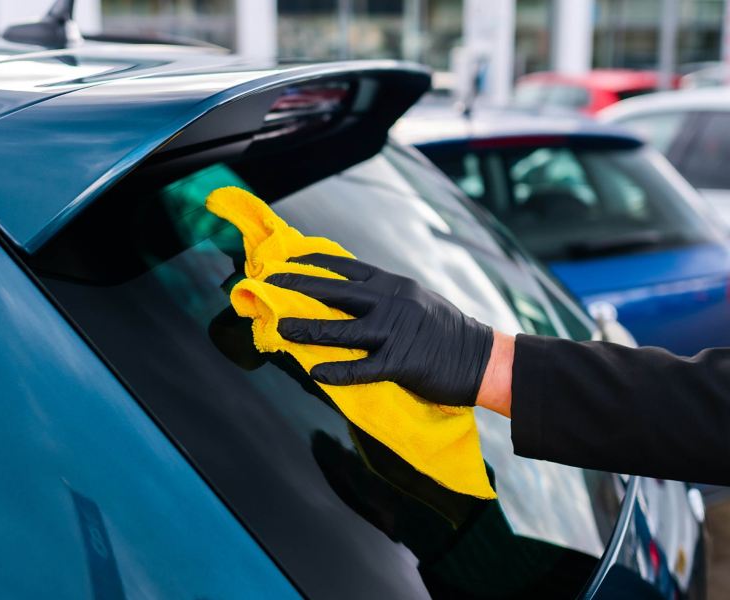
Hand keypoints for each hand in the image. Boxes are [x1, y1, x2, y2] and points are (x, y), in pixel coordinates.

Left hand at [266, 254, 492, 406]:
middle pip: (335, 292)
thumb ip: (385, 296)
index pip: (346, 267)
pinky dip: (336, 371)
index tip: (289, 261)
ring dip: (307, 329)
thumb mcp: (416, 299)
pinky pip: (361, 368)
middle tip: (271, 284)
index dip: (314, 263)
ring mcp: (395, 332)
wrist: (482, 357)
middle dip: (299, 287)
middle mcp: (391, 302)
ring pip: (340, 329)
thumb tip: (351, 295)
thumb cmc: (447, 330)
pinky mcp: (400, 362)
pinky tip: (315, 372)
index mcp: (394, 285)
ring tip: (281, 329)